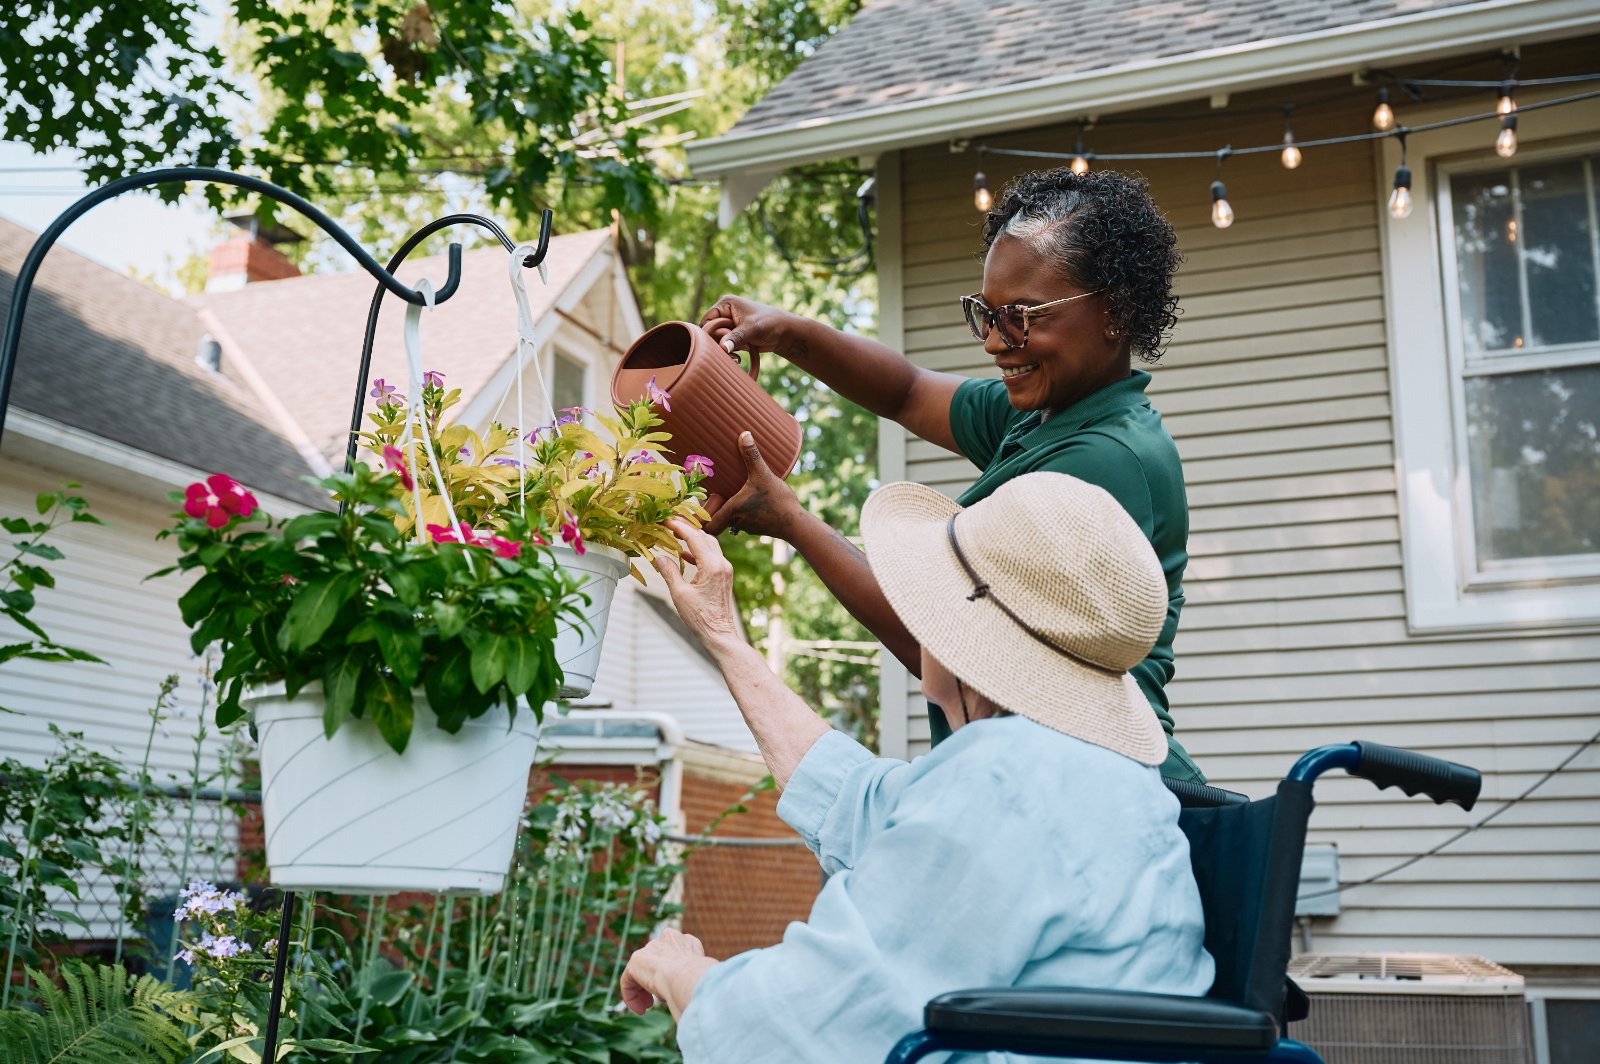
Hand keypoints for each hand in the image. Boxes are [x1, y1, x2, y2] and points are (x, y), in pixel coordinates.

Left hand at [620, 928, 716, 1020]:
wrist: (689, 977)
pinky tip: (640, 1009)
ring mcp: (652, 947)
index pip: (678, 954)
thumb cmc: (703, 983)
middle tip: (661, 999)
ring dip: (644, 989)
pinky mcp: (637, 960)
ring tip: (648, 1006)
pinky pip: (629, 979)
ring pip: (643, 970)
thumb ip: (696, 980)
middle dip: (658, 980)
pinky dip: (631, 996)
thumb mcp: (704, 979)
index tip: (673, 991)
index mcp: (689, 942)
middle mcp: (670, 939)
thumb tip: (704, 1001)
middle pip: (659, 960)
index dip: (674, 974)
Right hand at [653, 517, 743, 653]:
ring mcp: (725, 569)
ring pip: (709, 545)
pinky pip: (711, 556)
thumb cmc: (699, 618)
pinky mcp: (724, 576)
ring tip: (674, 535)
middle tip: (669, 523)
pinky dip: (697, 551)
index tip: (666, 520)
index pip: (695, 538)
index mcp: (712, 566)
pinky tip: (684, 554)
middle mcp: (722, 564)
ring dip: (693, 538)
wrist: (719, 634)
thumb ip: (669, 572)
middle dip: (687, 528)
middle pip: (704, 537)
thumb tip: (659, 557)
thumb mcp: (679, 594)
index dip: (679, 527)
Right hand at [699, 295, 800, 358]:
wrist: (784, 333)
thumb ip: (735, 337)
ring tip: (744, 348)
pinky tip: (741, 355)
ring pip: (716, 341)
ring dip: (727, 349)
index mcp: (725, 303)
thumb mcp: (752, 329)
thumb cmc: (770, 324)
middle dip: (721, 342)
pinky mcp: (733, 336)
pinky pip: (723, 347)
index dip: (710, 333)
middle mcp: (724, 313)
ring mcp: (728, 325)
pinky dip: (730, 353)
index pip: (706, 320)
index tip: (722, 342)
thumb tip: (722, 348)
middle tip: (737, 346)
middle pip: (709, 332)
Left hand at [703, 432, 801, 538]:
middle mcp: (737, 522)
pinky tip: (753, 499)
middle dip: (716, 507)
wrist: (797, 524)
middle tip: (717, 492)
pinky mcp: (761, 527)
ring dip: (731, 508)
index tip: (703, 503)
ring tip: (735, 492)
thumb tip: (744, 434)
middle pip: (718, 520)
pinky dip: (746, 511)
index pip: (708, 525)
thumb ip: (752, 455)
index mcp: (732, 511)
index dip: (700, 518)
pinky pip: (747, 520)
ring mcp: (749, 527)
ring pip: (733, 520)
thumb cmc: (777, 502)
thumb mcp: (763, 474)